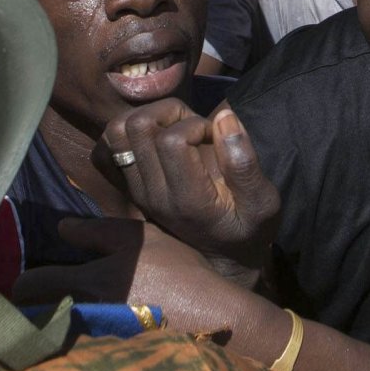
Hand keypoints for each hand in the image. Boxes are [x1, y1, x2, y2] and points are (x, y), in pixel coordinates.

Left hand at [12, 218, 261, 336]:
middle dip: (37, 311)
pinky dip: (84, 343)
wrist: (210, 318)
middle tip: (47, 303)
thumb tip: (61, 229)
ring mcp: (94, 343)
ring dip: (62, 327)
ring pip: (59, 334)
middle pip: (37, 318)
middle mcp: (82, 317)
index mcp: (84, 283)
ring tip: (78, 319)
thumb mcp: (139, 238)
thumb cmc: (175, 271)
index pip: (29, 286)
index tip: (26, 283)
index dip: (22, 284)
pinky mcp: (111, 360)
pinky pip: (82, 349)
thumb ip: (96, 232)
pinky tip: (103, 335)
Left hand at [102, 100, 280, 271]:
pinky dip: (127, 134)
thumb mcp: (263, 202)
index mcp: (188, 199)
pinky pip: (107, 149)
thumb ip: (245, 163)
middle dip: (169, 112)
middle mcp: (154, 195)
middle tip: (194, 126)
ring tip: (175, 128)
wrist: (224, 258)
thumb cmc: (248, 227)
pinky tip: (156, 138)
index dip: (196, 124)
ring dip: (147, 117)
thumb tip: (223, 117)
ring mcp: (136, 192)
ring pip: (116, 131)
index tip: (215, 136)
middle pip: (138, 127)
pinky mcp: (128, 188)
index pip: (171, 141)